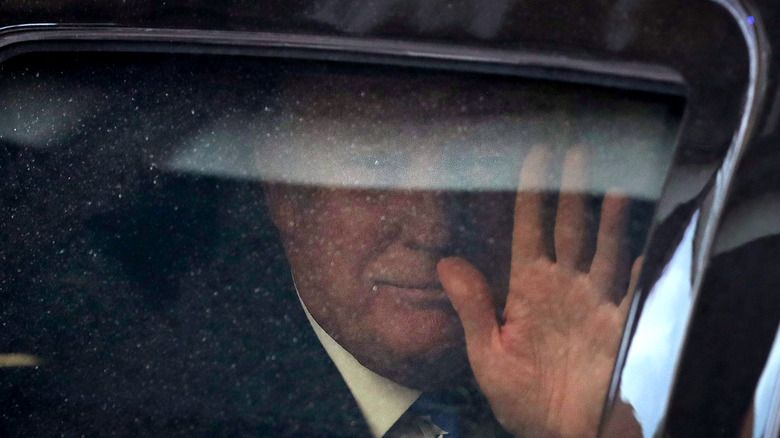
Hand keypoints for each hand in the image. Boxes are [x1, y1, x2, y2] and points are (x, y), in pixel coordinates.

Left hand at [438, 145, 641, 437]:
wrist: (563, 434)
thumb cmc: (524, 400)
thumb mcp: (489, 355)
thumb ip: (472, 308)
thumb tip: (444, 263)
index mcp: (529, 288)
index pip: (529, 228)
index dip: (532, 193)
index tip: (534, 156)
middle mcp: (565, 286)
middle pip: (571, 227)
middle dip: (574, 188)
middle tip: (578, 149)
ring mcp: (597, 301)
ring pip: (606, 246)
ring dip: (611, 215)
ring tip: (615, 181)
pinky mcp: (624, 323)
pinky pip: (636, 286)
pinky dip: (643, 264)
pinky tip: (647, 240)